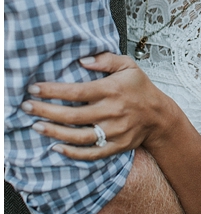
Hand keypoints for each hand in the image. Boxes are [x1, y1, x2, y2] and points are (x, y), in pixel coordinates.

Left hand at [21, 53, 177, 160]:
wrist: (160, 116)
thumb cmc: (141, 89)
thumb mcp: (129, 66)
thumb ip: (107, 60)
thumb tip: (82, 60)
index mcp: (112, 91)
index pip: (77, 92)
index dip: (53, 91)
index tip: (34, 89)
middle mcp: (112, 112)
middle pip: (72, 115)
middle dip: (45, 111)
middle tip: (26, 107)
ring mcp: (114, 131)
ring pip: (78, 136)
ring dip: (54, 132)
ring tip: (36, 126)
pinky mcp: (116, 146)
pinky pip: (91, 153)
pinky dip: (72, 153)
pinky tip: (56, 147)